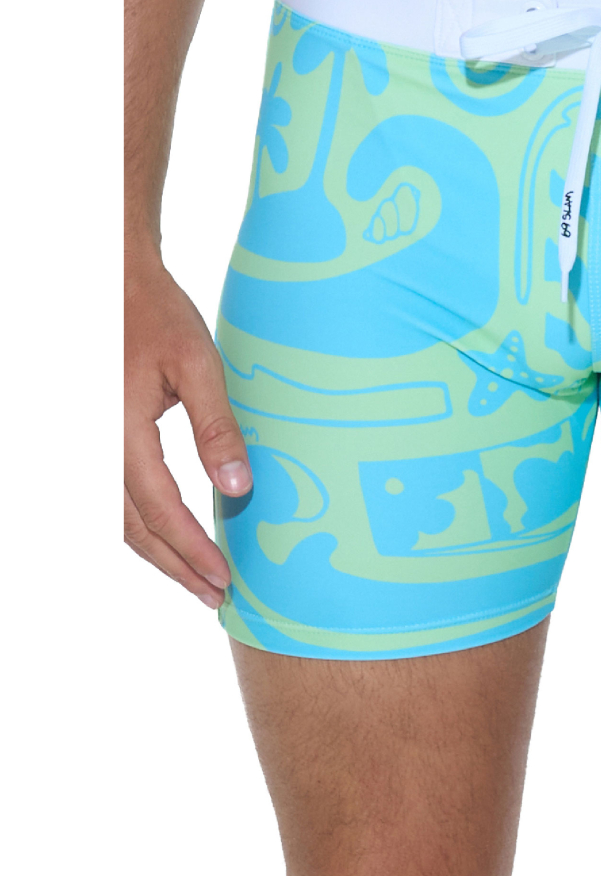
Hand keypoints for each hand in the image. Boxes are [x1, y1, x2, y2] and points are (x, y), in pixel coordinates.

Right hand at [124, 259, 250, 606]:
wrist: (111, 281)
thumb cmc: (157, 315)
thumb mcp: (198, 364)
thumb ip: (216, 427)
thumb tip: (238, 489)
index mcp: (118, 430)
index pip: (158, 510)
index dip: (191, 550)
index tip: (223, 578)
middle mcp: (92, 444)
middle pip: (131, 527)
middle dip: (175, 565)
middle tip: (216, 594)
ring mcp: (86, 443)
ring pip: (116, 517)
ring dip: (157, 550)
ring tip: (198, 575)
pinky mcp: (92, 438)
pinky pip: (111, 495)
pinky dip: (142, 523)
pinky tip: (172, 532)